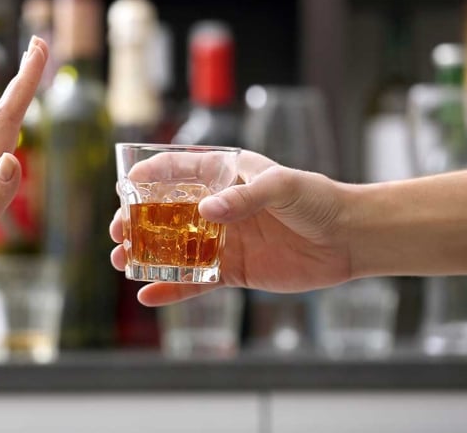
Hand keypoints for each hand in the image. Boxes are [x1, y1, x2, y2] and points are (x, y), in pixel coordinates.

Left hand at [0, 36, 48, 307]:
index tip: (37, 48)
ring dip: (17, 104)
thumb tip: (15, 159)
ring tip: (29, 84)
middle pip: (5, 118)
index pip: (8, 122)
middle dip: (24, 82)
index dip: (24, 84)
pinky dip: (10, 136)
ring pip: (0, 135)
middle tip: (38, 48)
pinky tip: (11, 142)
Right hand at [110, 150, 352, 305]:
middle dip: (138, 221)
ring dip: (147, 253)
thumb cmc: (318, 200)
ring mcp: (224, 240)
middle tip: (118, 231)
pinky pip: (196, 281)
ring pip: (175, 247)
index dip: (151, 177)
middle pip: (168, 213)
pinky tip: (148, 295)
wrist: (348, 239)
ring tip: (121, 260)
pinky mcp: (233, 270)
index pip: (181, 171)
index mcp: (227, 176)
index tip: (125, 185)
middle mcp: (220, 207)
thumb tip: (206, 211)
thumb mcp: (284, 186)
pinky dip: (172, 288)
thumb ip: (245, 197)